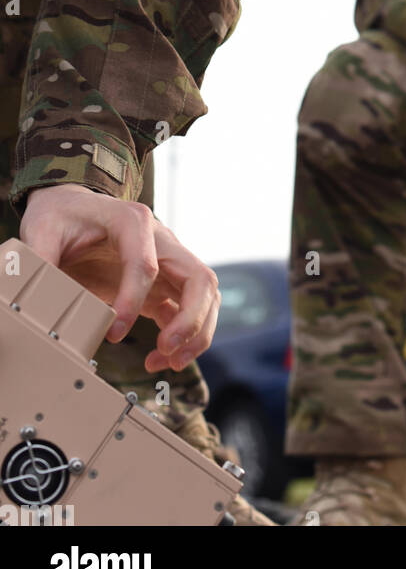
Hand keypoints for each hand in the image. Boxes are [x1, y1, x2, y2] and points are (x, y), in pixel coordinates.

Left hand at [20, 185, 220, 372]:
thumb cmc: (62, 215)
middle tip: (166, 348)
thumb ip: (39, 260)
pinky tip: (159, 359)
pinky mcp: (162, 284)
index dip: (133, 300)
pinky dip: (183, 337)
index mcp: (133, 222)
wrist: (71, 207)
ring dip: (196, 331)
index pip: (147, 264)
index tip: (111, 331)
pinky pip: (187, 310)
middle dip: (191, 318)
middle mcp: (161, 241)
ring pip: (205, 296)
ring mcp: (166, 263)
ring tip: (170, 362)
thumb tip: (36, 299)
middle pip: (199, 278)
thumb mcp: (43, 230)